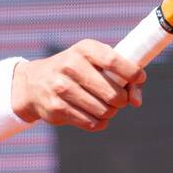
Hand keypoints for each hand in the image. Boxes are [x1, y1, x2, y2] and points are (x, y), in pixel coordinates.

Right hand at [11, 40, 145, 131]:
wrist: (34, 83)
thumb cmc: (76, 72)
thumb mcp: (95, 64)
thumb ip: (123, 77)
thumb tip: (136, 101)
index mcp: (84, 49)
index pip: (113, 60)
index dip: (132, 73)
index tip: (139, 78)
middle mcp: (70, 66)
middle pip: (112, 92)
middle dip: (122, 100)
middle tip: (119, 100)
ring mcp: (61, 88)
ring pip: (103, 110)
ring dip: (110, 112)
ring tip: (105, 108)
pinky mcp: (56, 108)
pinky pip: (90, 123)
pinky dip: (99, 122)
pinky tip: (95, 116)